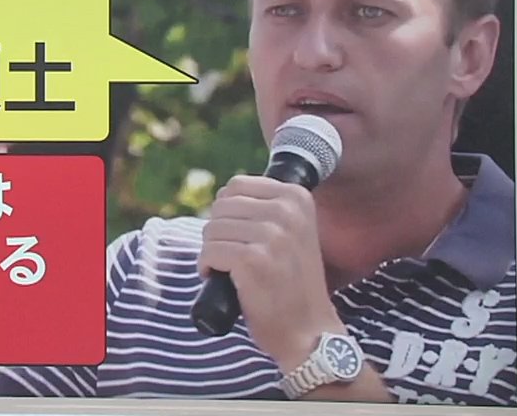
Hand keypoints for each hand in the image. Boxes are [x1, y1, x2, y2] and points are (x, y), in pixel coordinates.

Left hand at [197, 174, 342, 371]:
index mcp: (297, 197)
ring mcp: (271, 235)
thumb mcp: (293, 232)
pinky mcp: (253, 260)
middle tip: (236, 258)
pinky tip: (224, 281)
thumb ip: (266, 208)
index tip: (241, 237)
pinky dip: (207, 268)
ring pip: (212, 229)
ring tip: (234, 271)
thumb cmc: (291, 283)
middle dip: (219, 233)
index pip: (236, 185)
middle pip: (221, 206)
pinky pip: (209, 252)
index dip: (228, 213)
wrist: (309, 331)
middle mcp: (287, 211)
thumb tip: (223, 194)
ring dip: (213, 252)